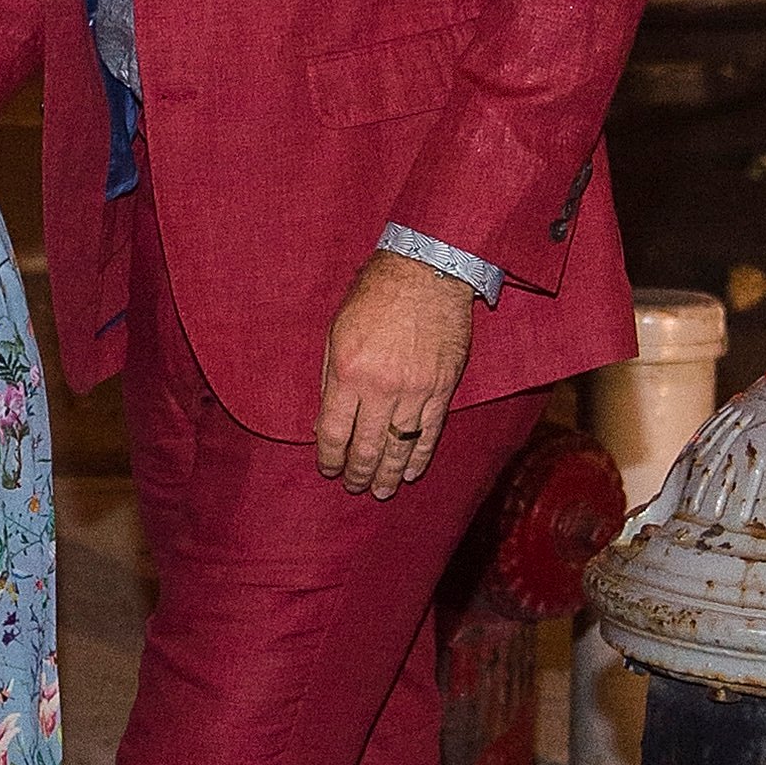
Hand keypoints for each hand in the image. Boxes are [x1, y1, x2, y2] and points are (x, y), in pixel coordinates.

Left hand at [316, 249, 475, 499]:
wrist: (426, 273)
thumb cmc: (374, 297)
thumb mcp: (336, 331)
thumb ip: (329, 378)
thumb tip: (324, 422)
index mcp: (348, 372)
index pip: (333, 431)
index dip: (329, 457)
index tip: (327, 469)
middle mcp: (381, 387)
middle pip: (366, 446)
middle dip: (357, 472)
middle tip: (354, 486)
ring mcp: (415, 390)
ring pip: (398, 446)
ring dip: (387, 474)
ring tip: (381, 492)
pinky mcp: (441, 388)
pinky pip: (429, 433)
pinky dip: (418, 457)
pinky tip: (409, 472)